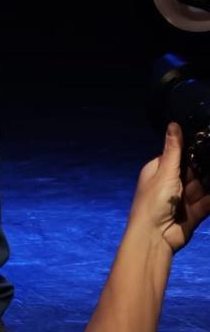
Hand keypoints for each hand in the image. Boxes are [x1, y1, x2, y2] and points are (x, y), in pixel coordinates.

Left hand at [128, 123, 209, 253]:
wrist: (155, 237)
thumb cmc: (155, 200)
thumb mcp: (165, 172)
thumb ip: (173, 150)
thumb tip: (174, 123)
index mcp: (160, 169)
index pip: (179, 156)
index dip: (192, 153)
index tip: (208, 143)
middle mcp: (172, 182)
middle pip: (193, 172)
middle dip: (202, 171)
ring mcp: (183, 199)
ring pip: (202, 187)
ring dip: (206, 185)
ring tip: (200, 187)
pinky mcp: (194, 214)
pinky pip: (206, 203)